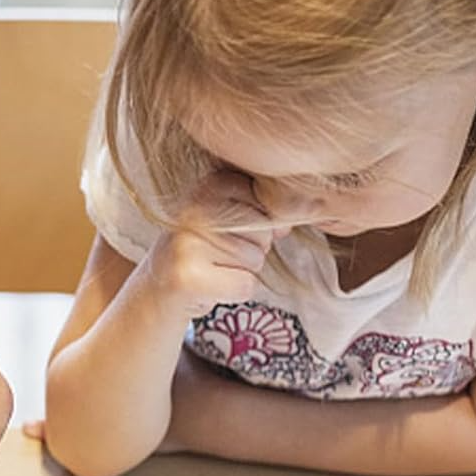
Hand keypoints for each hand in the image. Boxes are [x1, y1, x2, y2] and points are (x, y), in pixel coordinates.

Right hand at [143, 170, 284, 318]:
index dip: (260, 225)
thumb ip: (270, 207)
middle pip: (263, 231)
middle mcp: (193, 207)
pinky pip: (244, 284)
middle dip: (252, 249)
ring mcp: (187, 242)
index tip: (231, 230)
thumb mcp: (235, 216)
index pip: (270, 204)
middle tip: (219, 252)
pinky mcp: (187, 276)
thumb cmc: (208, 249)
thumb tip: (314, 205)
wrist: (161, 284)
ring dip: (241, 270)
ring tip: (212, 267)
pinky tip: (210, 284)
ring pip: (254, 259)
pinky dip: (235, 291)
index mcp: (209, 183)